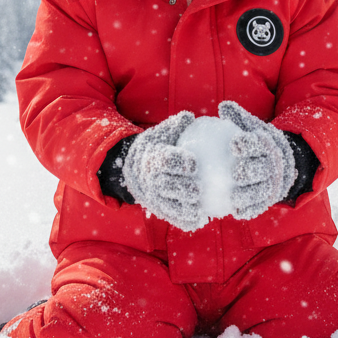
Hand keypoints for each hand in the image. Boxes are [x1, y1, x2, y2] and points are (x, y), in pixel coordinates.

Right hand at [122, 111, 204, 230]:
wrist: (136, 169)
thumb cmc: (158, 146)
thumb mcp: (163, 133)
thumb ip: (177, 125)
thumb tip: (190, 116)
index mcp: (153, 158)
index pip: (164, 160)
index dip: (178, 162)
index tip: (193, 163)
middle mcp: (150, 179)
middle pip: (165, 186)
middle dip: (182, 189)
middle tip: (198, 189)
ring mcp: (154, 196)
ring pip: (169, 206)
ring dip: (185, 209)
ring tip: (201, 208)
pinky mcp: (159, 209)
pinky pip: (172, 217)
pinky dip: (185, 220)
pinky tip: (200, 219)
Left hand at [218, 101, 295, 219]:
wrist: (283, 163)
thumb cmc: (258, 142)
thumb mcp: (252, 128)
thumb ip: (238, 118)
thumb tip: (223, 106)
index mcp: (268, 145)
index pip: (259, 144)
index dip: (249, 144)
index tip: (235, 143)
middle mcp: (274, 165)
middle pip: (264, 169)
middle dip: (251, 171)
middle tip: (235, 173)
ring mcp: (273, 183)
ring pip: (263, 191)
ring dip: (249, 195)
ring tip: (233, 197)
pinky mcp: (270, 199)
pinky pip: (260, 206)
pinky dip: (250, 209)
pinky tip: (236, 211)